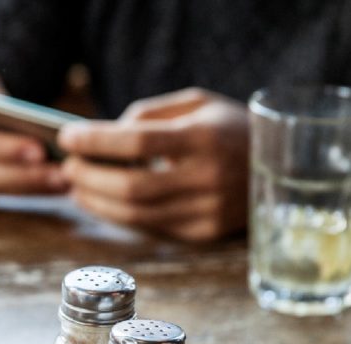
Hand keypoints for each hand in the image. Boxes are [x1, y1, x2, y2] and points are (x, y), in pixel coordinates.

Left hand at [58, 88, 248, 241]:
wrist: (283, 165)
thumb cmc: (230, 127)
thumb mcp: (197, 103)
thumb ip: (149, 116)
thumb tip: (103, 135)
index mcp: (205, 138)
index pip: (138, 142)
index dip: (96, 141)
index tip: (67, 137)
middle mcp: (208, 178)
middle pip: (132, 186)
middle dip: (90, 178)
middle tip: (68, 167)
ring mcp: (208, 211)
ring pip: (137, 215)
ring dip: (98, 202)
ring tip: (76, 187)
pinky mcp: (205, 233)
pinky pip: (152, 228)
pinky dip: (120, 216)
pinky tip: (103, 202)